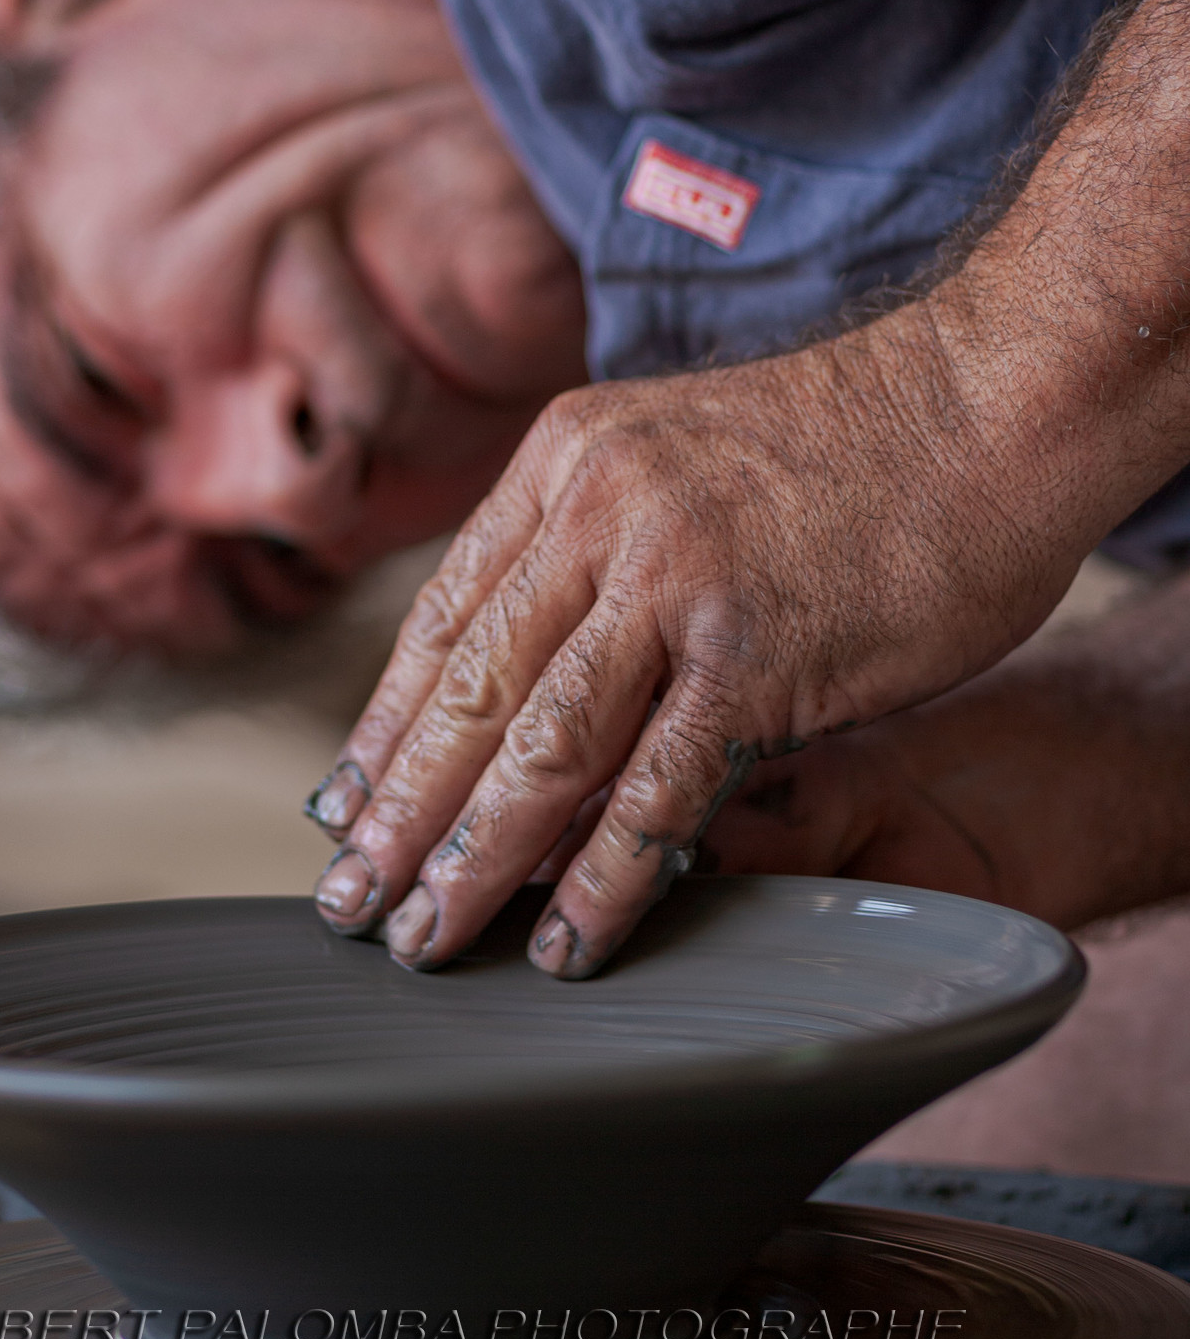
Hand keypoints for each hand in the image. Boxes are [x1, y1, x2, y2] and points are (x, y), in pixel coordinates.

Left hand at [305, 309, 1093, 975]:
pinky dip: (604, 879)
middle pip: (467, 690)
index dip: (387, 725)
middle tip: (347, 903)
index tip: (345, 807)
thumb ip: (601, 543)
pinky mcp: (760, 655)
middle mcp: (598, 511)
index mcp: (567, 460)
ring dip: (471, 860)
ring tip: (425, 940)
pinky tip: (567, 941)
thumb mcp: (680, 452)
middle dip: (398, 815)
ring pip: (538, 748)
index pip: (445, 615)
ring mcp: (675, 582)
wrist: (993, 396)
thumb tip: (530, 661)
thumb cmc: (855, 441)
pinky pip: (659, 790)